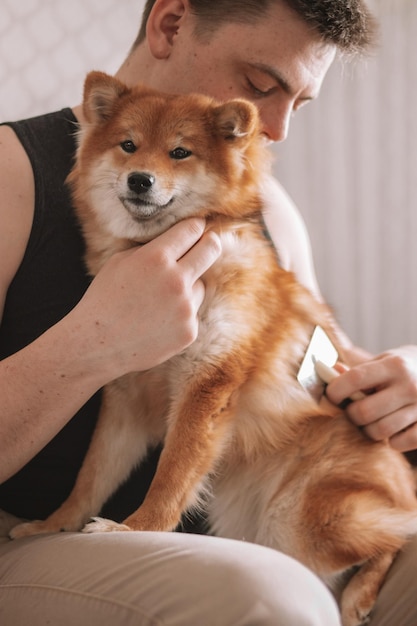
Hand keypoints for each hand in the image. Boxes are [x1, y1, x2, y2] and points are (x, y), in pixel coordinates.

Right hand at [71, 217, 220, 378]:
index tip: (197, 227)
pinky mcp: (189, 331)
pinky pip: (192, 312)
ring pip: (201, 285)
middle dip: (211, 243)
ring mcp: (185, 308)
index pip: (191, 230)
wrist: (96, 344)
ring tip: (158, 299)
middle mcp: (176, 280)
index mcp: (156, 258)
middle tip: (208, 243)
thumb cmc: (104, 298)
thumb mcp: (120, 261)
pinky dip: (179, 313)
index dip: (195, 226)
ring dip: (188, 286)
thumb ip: (152, 249)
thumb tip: (179, 240)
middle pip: (211, 249)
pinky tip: (157, 320)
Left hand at [326, 346, 416, 451]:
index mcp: (394, 365)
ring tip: (371, 421)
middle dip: (351, 415)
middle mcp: (409, 385)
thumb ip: (358, 371)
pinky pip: (399, 443)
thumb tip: (330, 371)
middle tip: (353, 412)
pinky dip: (391, 441)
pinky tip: (393, 430)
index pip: (355, 378)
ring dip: (369, 430)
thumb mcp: (384, 362)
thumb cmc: (403, 369)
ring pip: (380, 431)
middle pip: (364, 411)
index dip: (336, 390)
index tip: (331, 396)